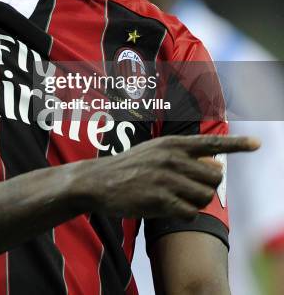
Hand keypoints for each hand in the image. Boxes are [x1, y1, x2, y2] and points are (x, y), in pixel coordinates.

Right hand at [83, 134, 259, 219]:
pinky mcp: (159, 199)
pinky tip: (167, 207)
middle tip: (186, 189)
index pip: (212, 143)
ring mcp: (166, 178)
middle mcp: (172, 157)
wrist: (98, 181)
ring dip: (195, 202)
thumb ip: (185, 155)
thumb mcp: (156, 151)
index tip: (258, 144)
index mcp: (172, 143)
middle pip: (214, 179)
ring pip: (204, 197)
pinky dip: (183, 213)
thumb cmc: (131, 167)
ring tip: (175, 198)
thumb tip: (218, 169)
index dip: (237, 145)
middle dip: (206, 188)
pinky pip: (189, 213)